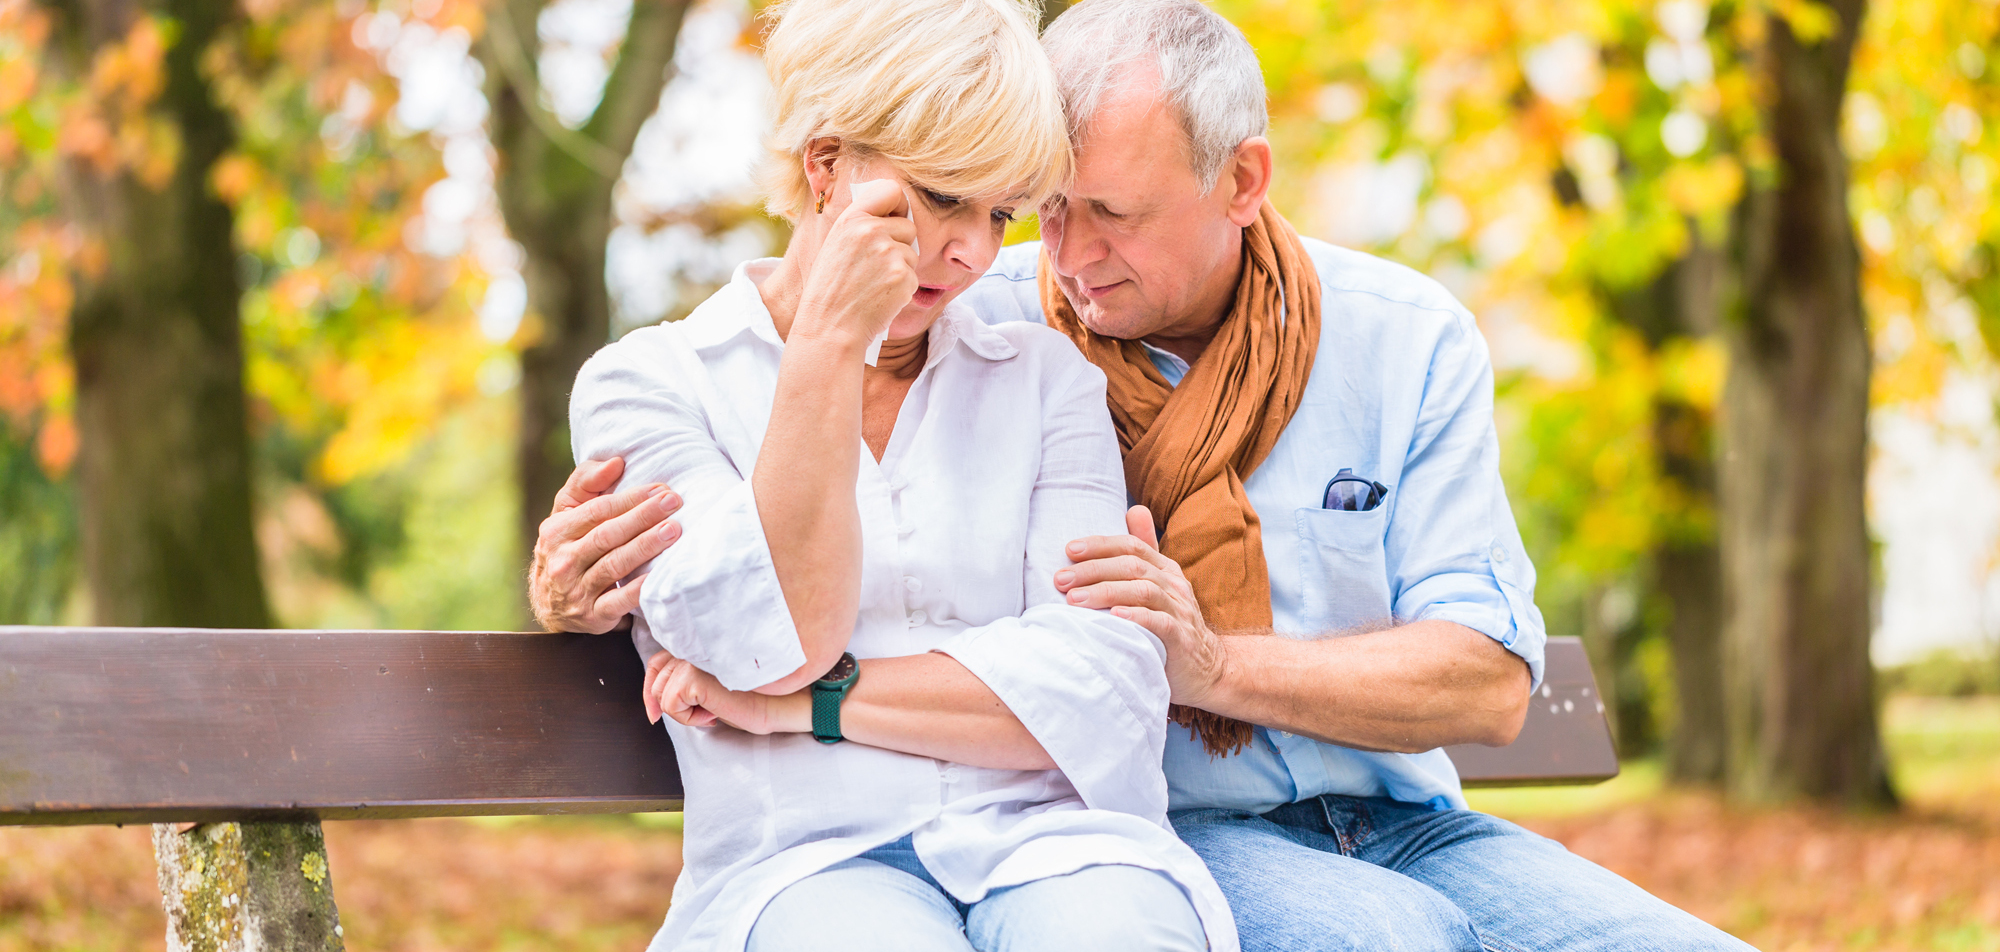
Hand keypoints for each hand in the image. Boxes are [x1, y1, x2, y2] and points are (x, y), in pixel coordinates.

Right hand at [530, 458, 682, 633]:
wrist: (551, 604)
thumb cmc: (568, 546)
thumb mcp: (567, 512)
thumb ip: (587, 481)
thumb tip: (616, 462)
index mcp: (556, 531)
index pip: (597, 511)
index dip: (630, 499)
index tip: (660, 489)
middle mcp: (563, 561)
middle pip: (608, 535)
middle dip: (643, 517)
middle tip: (674, 503)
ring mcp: (576, 590)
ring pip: (615, 565)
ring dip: (646, 547)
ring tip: (673, 531)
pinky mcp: (592, 616)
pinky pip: (618, 602)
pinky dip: (637, 590)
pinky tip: (658, 576)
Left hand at [642, 650, 808, 734]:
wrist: (786, 703)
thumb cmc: (761, 696)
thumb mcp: (720, 683)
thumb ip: (694, 677)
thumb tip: (660, 696)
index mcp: (702, 641)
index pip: (659, 660)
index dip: (651, 688)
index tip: (655, 713)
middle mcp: (695, 643)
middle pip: (655, 677)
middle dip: (665, 704)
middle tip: (700, 714)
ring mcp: (692, 657)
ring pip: (661, 694)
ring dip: (686, 712)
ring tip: (716, 710)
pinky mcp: (693, 674)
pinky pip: (671, 705)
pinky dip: (690, 718)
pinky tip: (716, 712)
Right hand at [793, 177, 918, 347]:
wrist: (830, 327)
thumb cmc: (831, 290)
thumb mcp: (836, 245)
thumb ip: (861, 226)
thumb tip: (895, 215)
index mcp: (852, 219)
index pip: (891, 191)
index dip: (898, 206)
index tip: (894, 218)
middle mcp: (871, 231)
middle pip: (908, 227)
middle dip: (901, 245)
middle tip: (877, 267)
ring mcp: (889, 253)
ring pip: (912, 254)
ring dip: (901, 269)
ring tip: (874, 285)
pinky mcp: (903, 276)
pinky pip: (914, 277)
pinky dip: (902, 289)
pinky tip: (881, 298)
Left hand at [1054, 506, 1231, 707]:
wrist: (1206, 668)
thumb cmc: (1171, 623)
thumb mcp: (1160, 583)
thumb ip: (1146, 549)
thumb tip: (1134, 508)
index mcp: (1165, 569)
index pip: (1132, 547)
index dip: (1101, 545)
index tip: (1069, 550)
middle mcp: (1173, 586)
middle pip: (1133, 567)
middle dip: (1094, 569)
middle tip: (1061, 579)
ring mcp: (1180, 611)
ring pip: (1143, 591)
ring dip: (1106, 592)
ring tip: (1074, 599)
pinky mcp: (1181, 639)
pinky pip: (1160, 623)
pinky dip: (1136, 618)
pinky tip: (1113, 617)